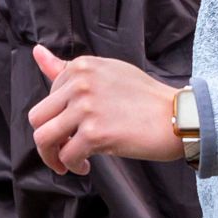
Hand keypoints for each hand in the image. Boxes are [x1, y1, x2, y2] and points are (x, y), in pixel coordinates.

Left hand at [26, 44, 181, 173]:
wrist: (180, 117)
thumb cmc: (144, 98)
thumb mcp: (105, 73)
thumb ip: (67, 68)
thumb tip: (37, 51)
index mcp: (81, 66)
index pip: (47, 97)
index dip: (57, 118)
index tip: (72, 129)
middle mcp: (80, 83)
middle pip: (37, 117)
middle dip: (46, 139)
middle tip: (63, 150)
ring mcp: (86, 108)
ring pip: (43, 138)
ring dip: (52, 157)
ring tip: (68, 163)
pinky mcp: (95, 133)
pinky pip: (66, 155)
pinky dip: (71, 166)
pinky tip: (85, 166)